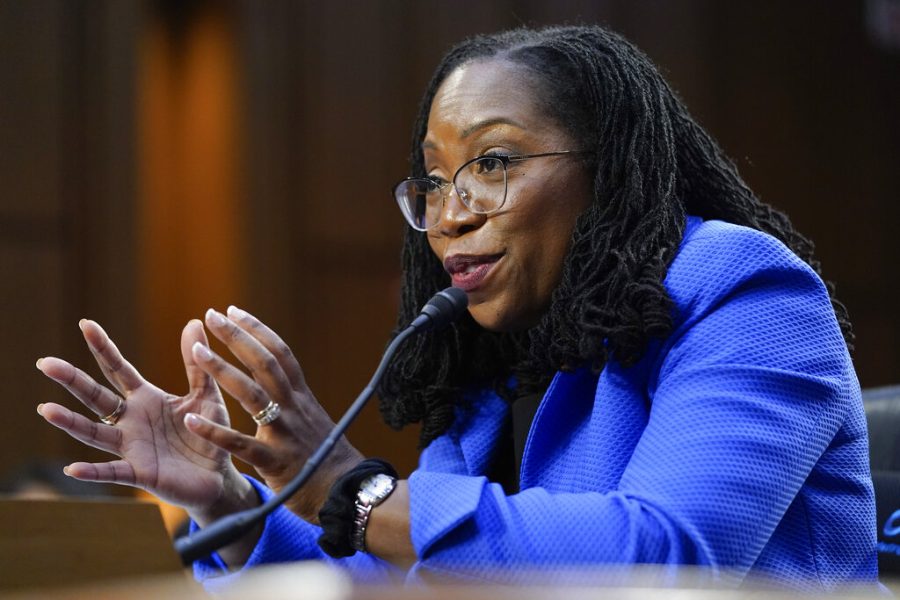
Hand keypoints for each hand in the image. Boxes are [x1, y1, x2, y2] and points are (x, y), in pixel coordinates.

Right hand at [36, 319, 253, 520]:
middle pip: (96, 397)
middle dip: (72, 380)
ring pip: (94, 433)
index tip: (85, 324)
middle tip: (46, 363)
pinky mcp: (139, 473)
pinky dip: (93, 471)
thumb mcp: (206, 394)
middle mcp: (131, 420)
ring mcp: (131, 447)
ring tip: (46, 410)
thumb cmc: (208, 432)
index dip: (103, 347)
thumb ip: (197, 363)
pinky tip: (72, 468)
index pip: (118, 369)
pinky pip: (113, 472)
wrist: (217, 475)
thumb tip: (194, 321)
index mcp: (146, 398)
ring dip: (71, 423)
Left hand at [184, 306, 363, 523]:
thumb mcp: (314, 422)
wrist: (348, 493)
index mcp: (302, 398)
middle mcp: (295, 407)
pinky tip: (190, 421)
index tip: (234, 311)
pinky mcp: (275, 461)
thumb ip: (296, 404)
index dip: (257, 330)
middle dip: (237, 337)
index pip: (280, 353)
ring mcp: (286, 432)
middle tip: (212, 316)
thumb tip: (281, 385)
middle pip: (265, 363)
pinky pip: (241, 444)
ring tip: (197, 351)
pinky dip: (214, 432)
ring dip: (223, 369)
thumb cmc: (328, 460)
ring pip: (253, 394)